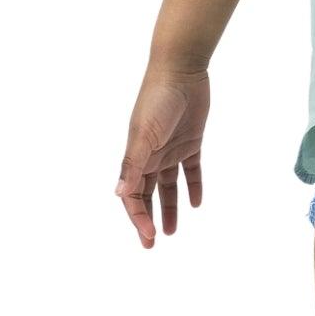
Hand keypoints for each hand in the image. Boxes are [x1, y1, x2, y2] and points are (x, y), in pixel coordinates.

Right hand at [114, 66, 209, 248]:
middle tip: (151, 245)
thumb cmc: (158, 99)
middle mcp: (151, 155)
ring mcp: (170, 149)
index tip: (150, 237)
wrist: (181, 70)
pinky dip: (192, 186)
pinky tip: (196, 203)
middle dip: (147, 219)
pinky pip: (191, 170)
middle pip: (147, 195)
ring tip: (171, 232)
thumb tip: (118, 194)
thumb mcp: (144, 134)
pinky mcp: (191, 141)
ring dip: (168, 208)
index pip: (133, 195)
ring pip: (167, 186)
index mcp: (136, 156)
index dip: (138, 217)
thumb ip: (133, 164)